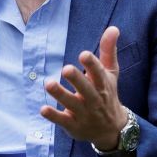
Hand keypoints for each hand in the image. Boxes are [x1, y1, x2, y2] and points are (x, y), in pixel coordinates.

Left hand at [40, 26, 125, 150]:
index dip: (92, 64)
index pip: (99, 74)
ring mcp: (83, 113)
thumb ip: (108, 50)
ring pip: (71, 104)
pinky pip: (62, 120)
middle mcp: (94, 99)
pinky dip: (53, 116)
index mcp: (103, 85)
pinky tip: (43, 109)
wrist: (111, 129)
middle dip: (77, 79)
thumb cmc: (107, 94)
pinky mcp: (73, 125)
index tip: (84, 54)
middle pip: (86, 89)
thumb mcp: (110, 73)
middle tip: (66, 68)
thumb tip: (113, 27)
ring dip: (60, 94)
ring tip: (49, 84)